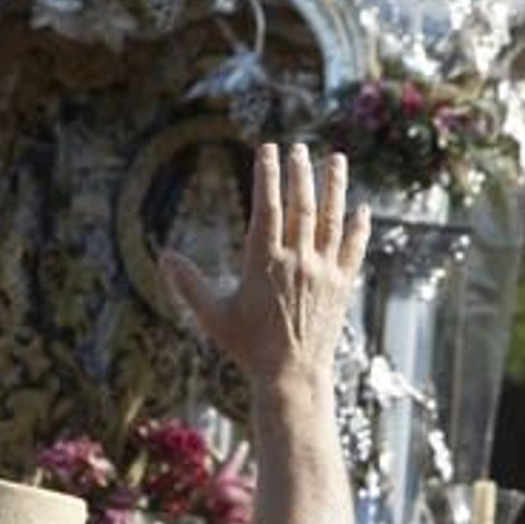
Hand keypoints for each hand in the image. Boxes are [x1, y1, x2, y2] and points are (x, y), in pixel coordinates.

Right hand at [162, 144, 370, 390]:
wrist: (291, 376)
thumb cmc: (248, 347)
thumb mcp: (214, 315)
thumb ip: (189, 284)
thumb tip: (163, 256)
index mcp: (264, 262)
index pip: (267, 207)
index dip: (267, 175)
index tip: (267, 149)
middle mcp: (297, 261)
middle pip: (302, 205)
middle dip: (300, 172)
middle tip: (298, 147)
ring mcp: (324, 272)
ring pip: (332, 219)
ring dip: (334, 186)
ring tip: (336, 158)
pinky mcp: (342, 285)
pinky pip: (353, 248)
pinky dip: (358, 225)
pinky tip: (361, 207)